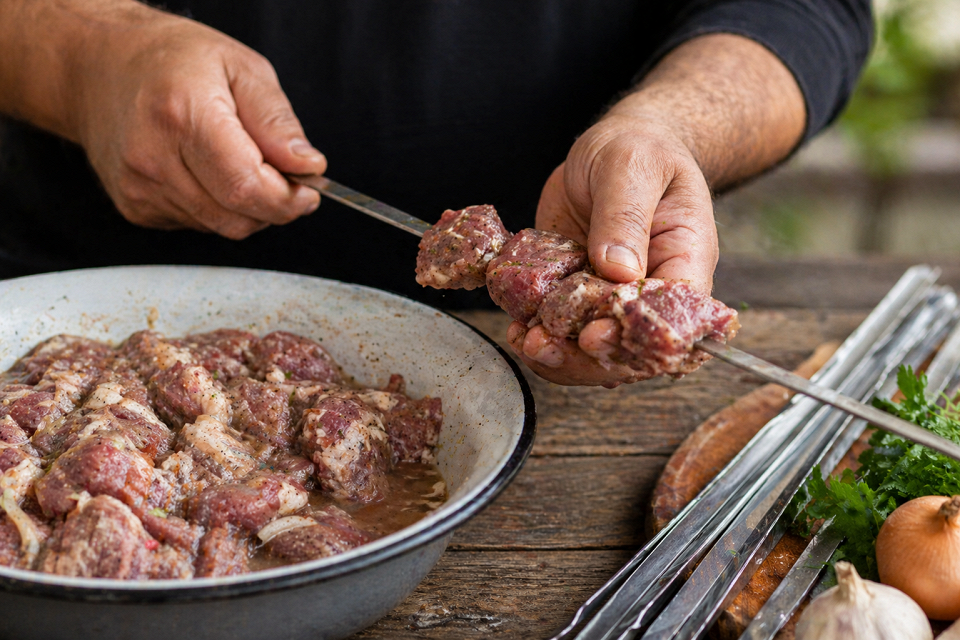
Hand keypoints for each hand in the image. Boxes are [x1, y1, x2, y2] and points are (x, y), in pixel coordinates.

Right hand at [72, 4, 324, 238]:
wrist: (96, 65)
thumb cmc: (170, 59)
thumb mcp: (241, 68)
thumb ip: (278, 122)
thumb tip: (307, 166)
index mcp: (183, 116)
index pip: (247, 187)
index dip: (288, 199)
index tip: (309, 190)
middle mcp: (153, 158)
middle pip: (237, 217)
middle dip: (274, 206)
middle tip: (284, 178)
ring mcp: (139, 188)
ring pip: (221, 227)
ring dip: (247, 208)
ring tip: (241, 163)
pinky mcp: (135, 208)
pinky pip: (198, 225)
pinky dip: (218, 207)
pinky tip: (207, 172)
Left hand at [511, 33, 804, 386]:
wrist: (616, 145)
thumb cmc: (639, 150)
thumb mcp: (632, 167)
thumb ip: (625, 216)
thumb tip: (618, 271)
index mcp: (684, 260)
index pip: (672, 318)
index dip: (635, 338)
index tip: (594, 335)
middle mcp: (652, 290)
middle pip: (631, 349)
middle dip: (585, 358)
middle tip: (544, 345)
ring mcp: (612, 298)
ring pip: (594, 349)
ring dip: (558, 355)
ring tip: (525, 341)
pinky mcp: (579, 295)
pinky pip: (563, 328)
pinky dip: (539, 334)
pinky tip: (517, 328)